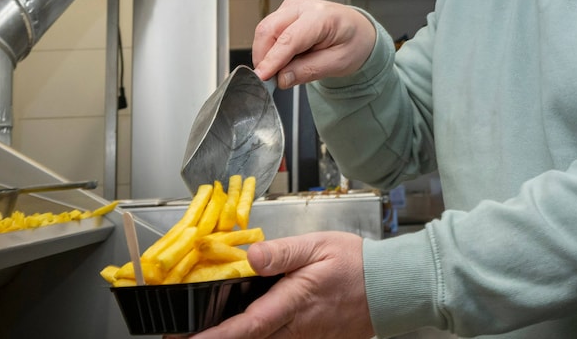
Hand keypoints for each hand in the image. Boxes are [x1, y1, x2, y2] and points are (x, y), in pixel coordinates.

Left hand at [188, 231, 373, 338]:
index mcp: (296, 301)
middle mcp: (299, 328)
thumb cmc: (355, 263)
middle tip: (186, 338)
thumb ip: (282, 253)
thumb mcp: (318, 246)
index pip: (249, 325)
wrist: (390, 287)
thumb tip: (249, 255)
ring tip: (211, 334)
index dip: (217, 336)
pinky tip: (248, 332)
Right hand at [253, 0, 376, 88]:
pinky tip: (285, 59)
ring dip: (266, 54)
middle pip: (269, 30)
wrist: (357, 30)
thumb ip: (309, 70)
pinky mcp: (284, 13)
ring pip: (264, 31)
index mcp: (322, 16)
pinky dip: (270, 49)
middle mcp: (303, 6)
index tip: (262, 77)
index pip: (289, 39)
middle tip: (270, 80)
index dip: (272, 60)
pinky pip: (268, 31)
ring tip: (283, 69)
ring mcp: (291, 7)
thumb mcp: (338, 63)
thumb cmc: (352, 42)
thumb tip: (282, 78)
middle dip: (264, 57)